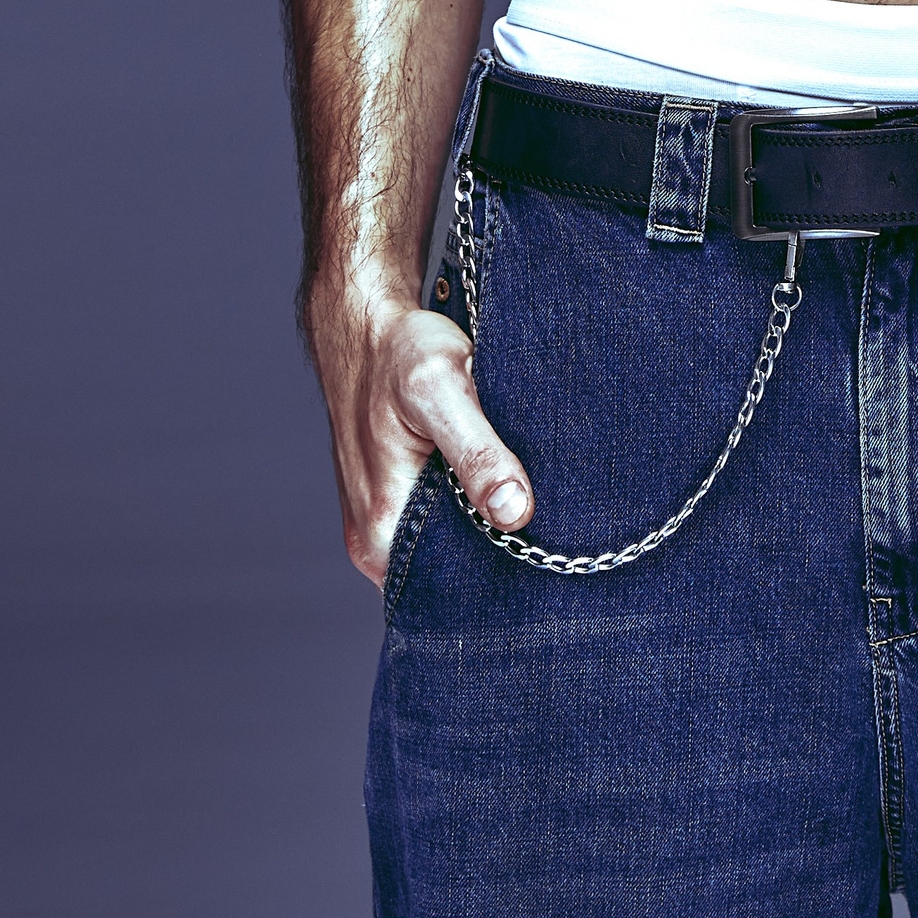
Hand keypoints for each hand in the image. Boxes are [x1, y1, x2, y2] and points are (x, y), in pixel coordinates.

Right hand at [311, 289, 535, 586]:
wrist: (365, 324)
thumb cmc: (398, 351)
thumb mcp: (442, 388)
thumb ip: (477, 452)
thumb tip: (514, 512)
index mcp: (383, 531)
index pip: (452, 593)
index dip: (503, 578)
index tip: (550, 552)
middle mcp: (377, 542)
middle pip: (453, 574)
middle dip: (500, 553)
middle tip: (553, 521)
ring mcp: (384, 526)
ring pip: (450, 548)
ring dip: (486, 527)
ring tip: (530, 496)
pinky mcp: (396, 504)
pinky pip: (442, 525)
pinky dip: (472, 508)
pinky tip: (501, 480)